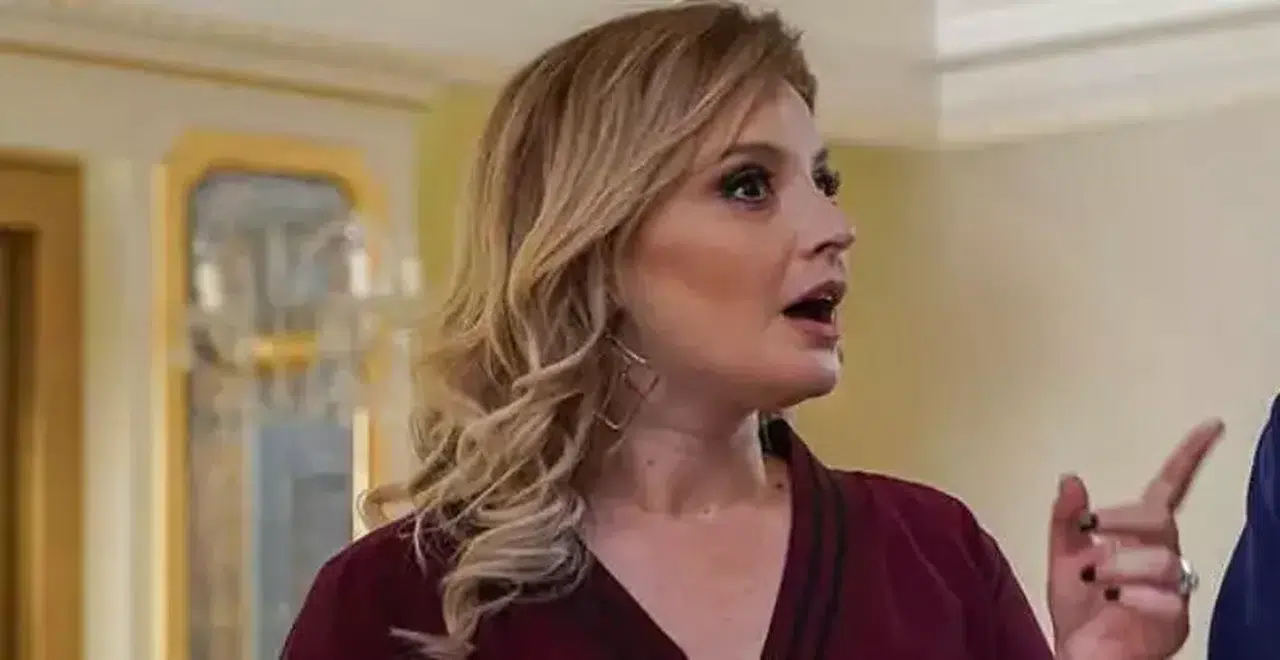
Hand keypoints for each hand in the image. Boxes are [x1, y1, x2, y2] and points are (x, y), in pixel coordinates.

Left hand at [1047, 419, 1223, 659]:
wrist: (1081, 654)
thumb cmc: (1079, 609)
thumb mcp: (1062, 558)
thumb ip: (1065, 520)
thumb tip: (1070, 477)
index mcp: (1137, 537)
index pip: (1169, 489)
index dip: (1188, 457)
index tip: (1210, 425)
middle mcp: (1161, 557)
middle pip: (1163, 520)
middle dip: (1123, 519)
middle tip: (1090, 530)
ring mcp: (1172, 589)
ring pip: (1165, 558)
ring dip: (1121, 563)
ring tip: (1090, 578)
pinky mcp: (1174, 620)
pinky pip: (1170, 598)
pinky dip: (1137, 594)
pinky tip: (1113, 598)